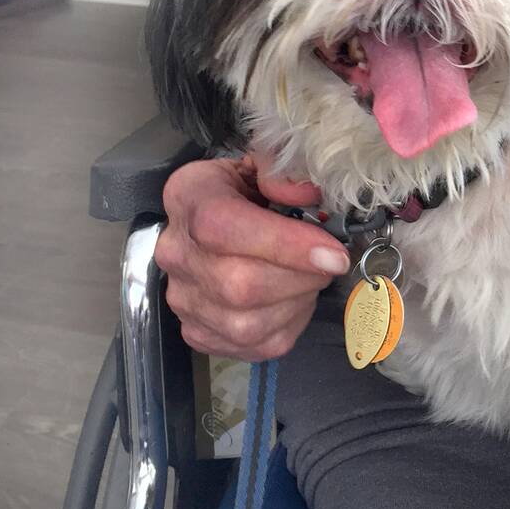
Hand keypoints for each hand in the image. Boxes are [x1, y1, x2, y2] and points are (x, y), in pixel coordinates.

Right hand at [155, 154, 350, 361]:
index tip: (333, 253)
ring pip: (247, 323)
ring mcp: (183, 298)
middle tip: (330, 262)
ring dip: (297, 302)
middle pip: (238, 284)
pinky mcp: (200, 333)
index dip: (284, 245)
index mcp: (189, 197)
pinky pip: (256, 345)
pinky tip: (294, 298)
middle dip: (301, 278)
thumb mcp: (268, 162)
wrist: (225, 219)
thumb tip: (306, 195)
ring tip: (309, 277)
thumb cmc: (252, 190)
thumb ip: (286, 169)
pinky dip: (290, 324)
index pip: (224, 227)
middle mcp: (176, 251)